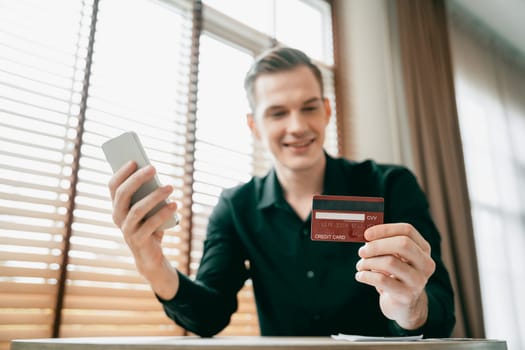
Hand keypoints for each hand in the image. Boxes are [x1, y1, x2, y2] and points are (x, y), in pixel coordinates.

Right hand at [108, 161, 177, 277]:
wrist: (150, 255)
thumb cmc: (149, 225)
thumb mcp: (148, 207)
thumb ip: (147, 193)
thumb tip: (153, 173)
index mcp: (117, 205)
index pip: (113, 186)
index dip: (122, 172)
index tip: (135, 160)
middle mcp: (117, 217)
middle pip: (123, 194)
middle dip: (137, 179)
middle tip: (153, 168)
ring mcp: (126, 229)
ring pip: (137, 209)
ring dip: (154, 196)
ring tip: (170, 187)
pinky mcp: (138, 240)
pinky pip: (151, 224)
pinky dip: (163, 213)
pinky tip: (175, 204)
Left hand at [355, 223, 435, 329]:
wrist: (403, 306)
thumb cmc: (394, 275)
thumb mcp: (394, 257)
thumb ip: (383, 244)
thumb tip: (365, 236)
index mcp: (423, 250)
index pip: (407, 231)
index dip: (385, 229)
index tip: (366, 234)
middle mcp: (425, 264)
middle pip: (403, 244)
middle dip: (377, 245)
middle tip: (362, 251)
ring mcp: (418, 281)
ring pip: (390, 262)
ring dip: (368, 262)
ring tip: (360, 265)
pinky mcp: (407, 296)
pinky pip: (382, 280)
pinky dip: (366, 275)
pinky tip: (360, 276)